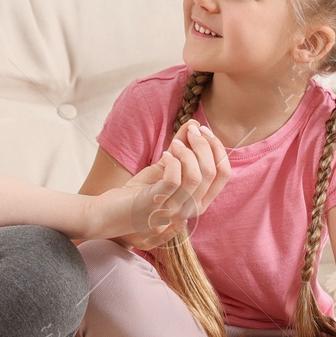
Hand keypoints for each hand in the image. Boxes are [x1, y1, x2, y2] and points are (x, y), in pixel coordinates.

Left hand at [86, 119, 229, 243]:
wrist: (112, 212)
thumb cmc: (140, 192)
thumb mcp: (166, 168)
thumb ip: (182, 149)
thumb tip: (193, 124)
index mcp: (200, 201)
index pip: (223, 173)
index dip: (217, 148)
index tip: (202, 130)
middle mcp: (191, 209)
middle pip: (212, 171)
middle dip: (203, 144)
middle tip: (190, 130)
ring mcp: (174, 209)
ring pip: (196, 176)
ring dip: (187, 152)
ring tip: (174, 144)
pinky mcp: (156, 205)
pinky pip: (174, 180)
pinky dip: (172, 162)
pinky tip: (164, 155)